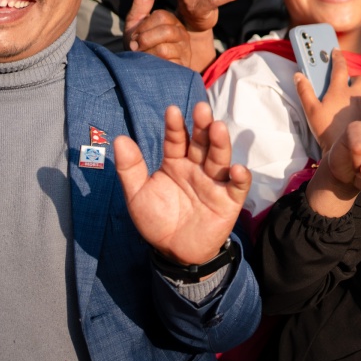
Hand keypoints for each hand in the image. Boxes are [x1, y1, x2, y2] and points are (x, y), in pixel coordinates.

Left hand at [114, 101, 249, 265]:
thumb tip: (119, 139)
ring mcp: (214, 183)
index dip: (175, 126)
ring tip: (218, 128)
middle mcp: (197, 168)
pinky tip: (237, 170)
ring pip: (220, 159)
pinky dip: (240, 178)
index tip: (172, 111)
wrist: (173, 252)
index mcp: (176, 163)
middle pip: (202, 143)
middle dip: (202, 126)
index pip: (177, 140)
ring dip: (221, 143)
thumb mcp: (137, 194)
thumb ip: (129, 168)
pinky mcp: (229, 201)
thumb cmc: (156, 220)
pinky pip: (238, 187)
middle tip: (201, 109)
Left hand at [123, 0, 191, 66]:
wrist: (144, 74)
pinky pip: (168, 61)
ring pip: (166, 46)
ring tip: (142, 56)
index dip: (143, 27)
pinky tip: (151, 65)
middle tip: (136, 47)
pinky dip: (154, 62)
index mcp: (172, 22)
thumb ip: (142, 2)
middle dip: (145, 39)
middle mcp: (182, 35)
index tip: (134, 37)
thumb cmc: (140, 48)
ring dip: (148, 52)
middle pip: (166, 29)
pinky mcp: (183, 67)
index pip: (161, 16)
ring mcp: (184, 52)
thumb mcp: (137, 24)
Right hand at [294, 50, 360, 152]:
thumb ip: (304, 91)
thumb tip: (298, 75)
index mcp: (339, 90)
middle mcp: (353, 95)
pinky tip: (355, 109)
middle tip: (344, 81)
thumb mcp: (310, 110)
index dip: (337, 57)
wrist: (341, 148)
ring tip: (350, 95)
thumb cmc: (325, 128)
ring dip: (360, 90)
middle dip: (353, 77)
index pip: (340, 67)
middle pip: (360, 78)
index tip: (335, 50)